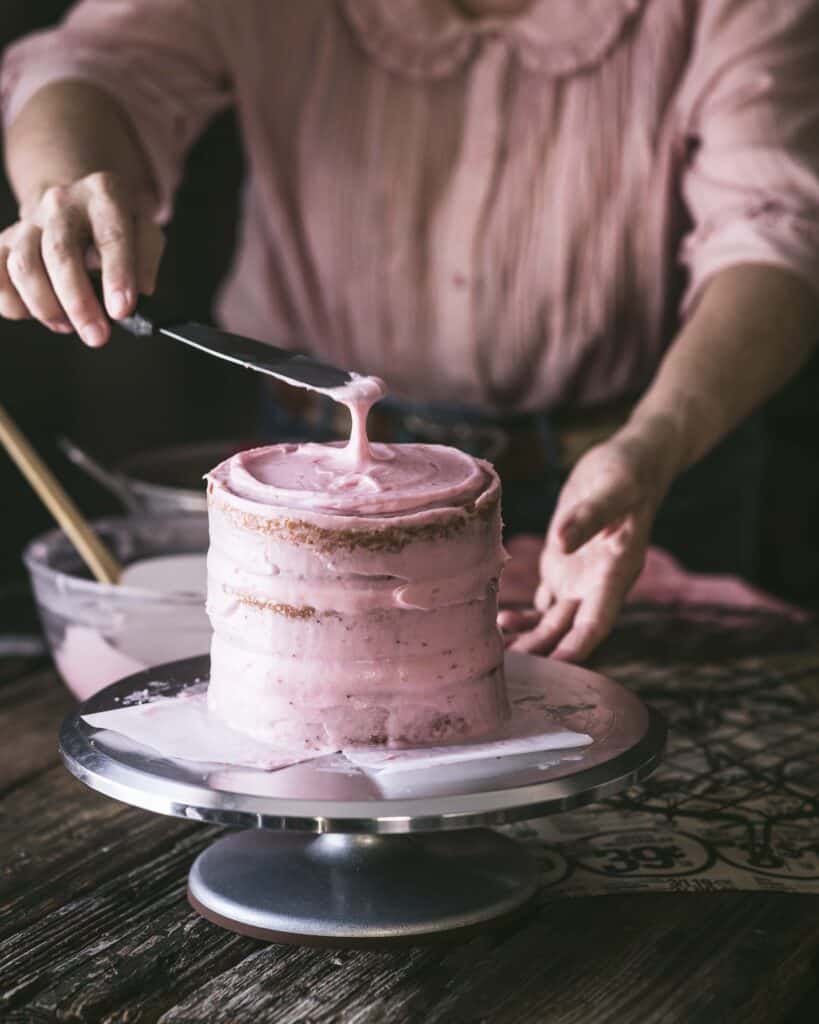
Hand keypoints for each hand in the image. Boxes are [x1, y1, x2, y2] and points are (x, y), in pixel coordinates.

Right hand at [0, 171, 163, 345]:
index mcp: (103, 195)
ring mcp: (28, 222)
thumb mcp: (144, 234)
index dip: (117, 276)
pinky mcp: (5, 243)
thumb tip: (140, 291)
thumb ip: (146, 260)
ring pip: (24, 267)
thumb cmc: (114, 229)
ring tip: (67, 325)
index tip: (122, 311)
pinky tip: (33, 313)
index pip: (111, 237)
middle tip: (97, 336)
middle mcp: (61, 203)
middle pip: (60, 254)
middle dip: (79, 303)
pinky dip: (12, 302)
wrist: (77, 210)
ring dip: (46, 307)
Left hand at [498, 422, 681, 660]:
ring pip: (552, 622)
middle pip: (569, 630)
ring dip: (529, 638)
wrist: (629, 463)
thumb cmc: (626, 473)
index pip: (597, 620)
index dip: (578, 647)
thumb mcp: (612, 489)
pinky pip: (544, 604)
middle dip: (543, 652)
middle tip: (509, 671)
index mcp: (617, 571)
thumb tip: (560, 542)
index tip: (556, 668)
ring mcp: (580, 579)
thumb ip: (589, 516)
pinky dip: (525, 617)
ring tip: (494, 652)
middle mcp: (598, 584)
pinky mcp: (564, 569)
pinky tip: (498, 623)